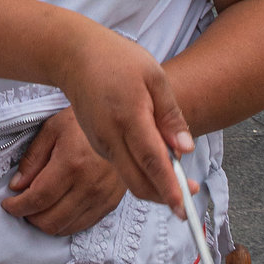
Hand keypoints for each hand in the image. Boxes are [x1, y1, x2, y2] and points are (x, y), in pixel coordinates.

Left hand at [1, 109, 125, 235]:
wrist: (123, 124)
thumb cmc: (84, 122)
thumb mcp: (53, 129)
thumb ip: (33, 159)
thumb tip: (17, 186)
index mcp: (71, 165)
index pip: (38, 199)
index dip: (17, 206)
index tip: (8, 204)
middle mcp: (89, 186)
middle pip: (50, 220)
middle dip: (29, 217)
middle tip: (23, 204)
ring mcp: (102, 197)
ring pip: (65, 228)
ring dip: (46, 222)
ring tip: (40, 206)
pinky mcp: (111, 203)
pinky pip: (83, 225)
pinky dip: (65, 223)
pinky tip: (58, 208)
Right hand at [53, 23, 194, 213]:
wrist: (75, 57)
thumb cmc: (118, 60)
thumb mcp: (154, 77)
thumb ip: (170, 115)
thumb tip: (185, 148)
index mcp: (129, 116)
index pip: (152, 160)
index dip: (168, 186)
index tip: (183, 206)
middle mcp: (110, 136)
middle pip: (138, 181)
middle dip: (163, 196)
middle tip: (188, 199)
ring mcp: (100, 143)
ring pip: (130, 177)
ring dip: (153, 184)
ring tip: (177, 172)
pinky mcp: (97, 145)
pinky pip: (122, 167)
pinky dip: (141, 171)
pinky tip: (155, 157)